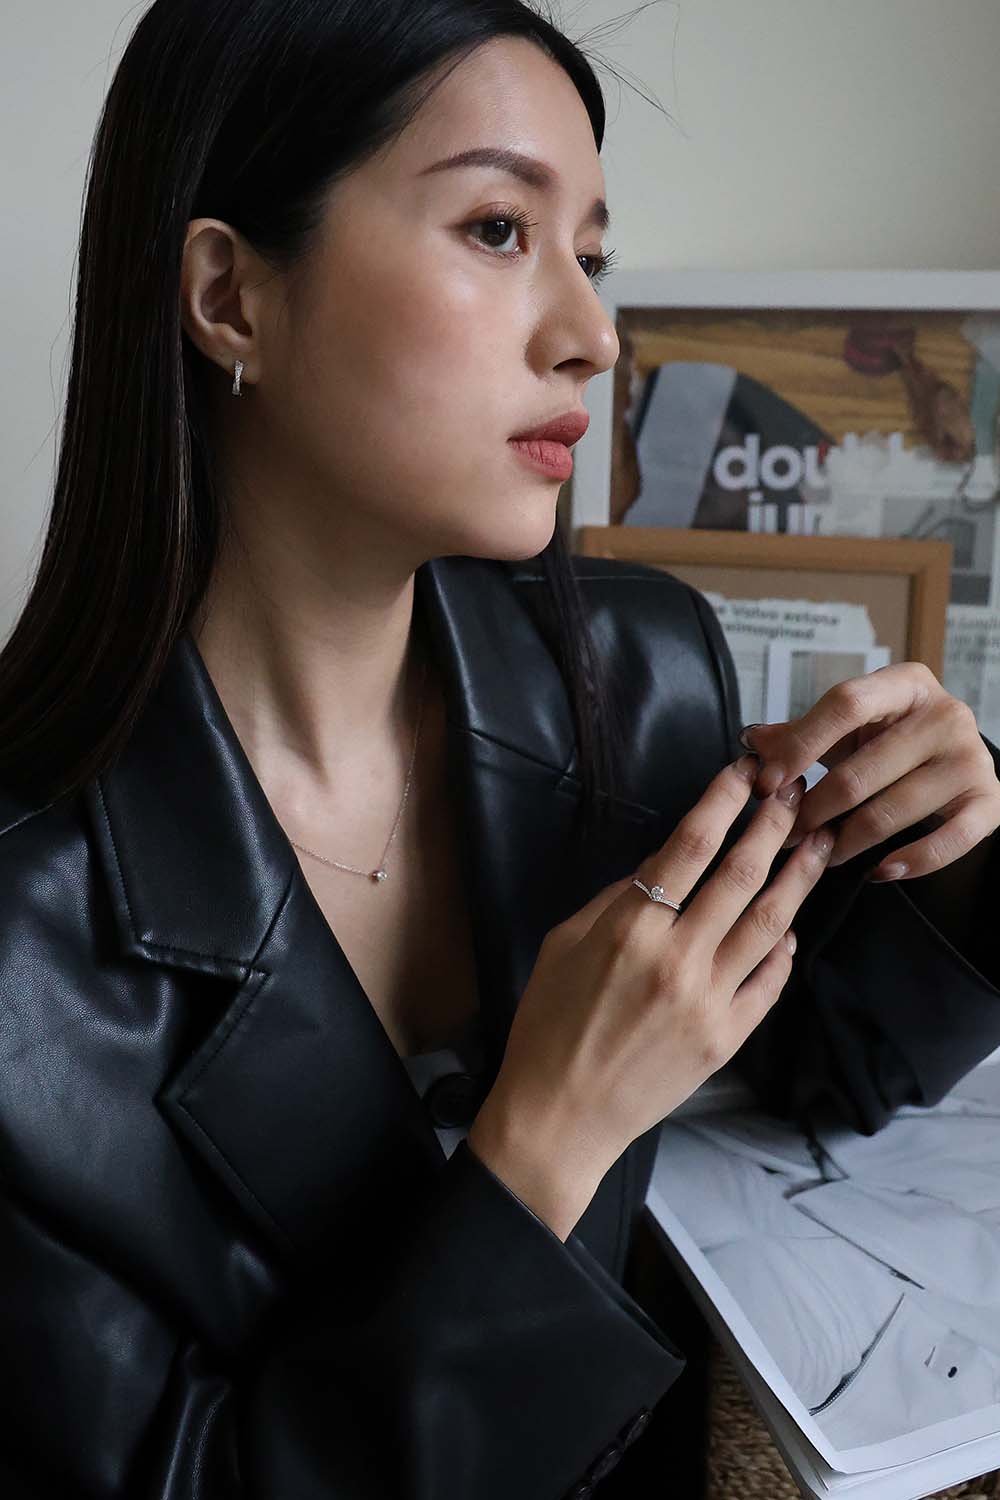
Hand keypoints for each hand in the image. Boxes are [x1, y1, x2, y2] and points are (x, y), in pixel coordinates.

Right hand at [468, 754, 835, 1239]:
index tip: (745, 772)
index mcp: (631, 928)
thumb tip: (661, 871)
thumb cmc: (548, 1025)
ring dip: (797, 877)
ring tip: (819, 842)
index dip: (723, 801)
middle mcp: (678, 958)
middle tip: (796, 791)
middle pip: (740, 875)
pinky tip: (792, 924)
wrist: (560, 1114)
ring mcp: (710, 1000)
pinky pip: (769, 982)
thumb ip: (614, 901)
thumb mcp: (562, 943)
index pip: (690, 846)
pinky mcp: (727, 1038)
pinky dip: (785, 949)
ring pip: (770, 923)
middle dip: (773, 825)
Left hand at [741, 663, 999, 880]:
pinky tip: (877, 870)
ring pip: (891, 812)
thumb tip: (754, 742)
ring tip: (819, 854)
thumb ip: (801, 734)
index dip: (800, 745)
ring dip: (846, 841)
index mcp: (906, 684)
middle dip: (814, 809)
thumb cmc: (891, 739)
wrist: (955, 757)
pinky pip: (945, 843)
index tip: (767, 783)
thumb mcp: (850, 727)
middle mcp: (945, 715)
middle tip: (785, 835)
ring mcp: (971, 760)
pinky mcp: (988, 802)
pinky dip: (907, 862)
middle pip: (861, 771)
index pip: (845, 704)